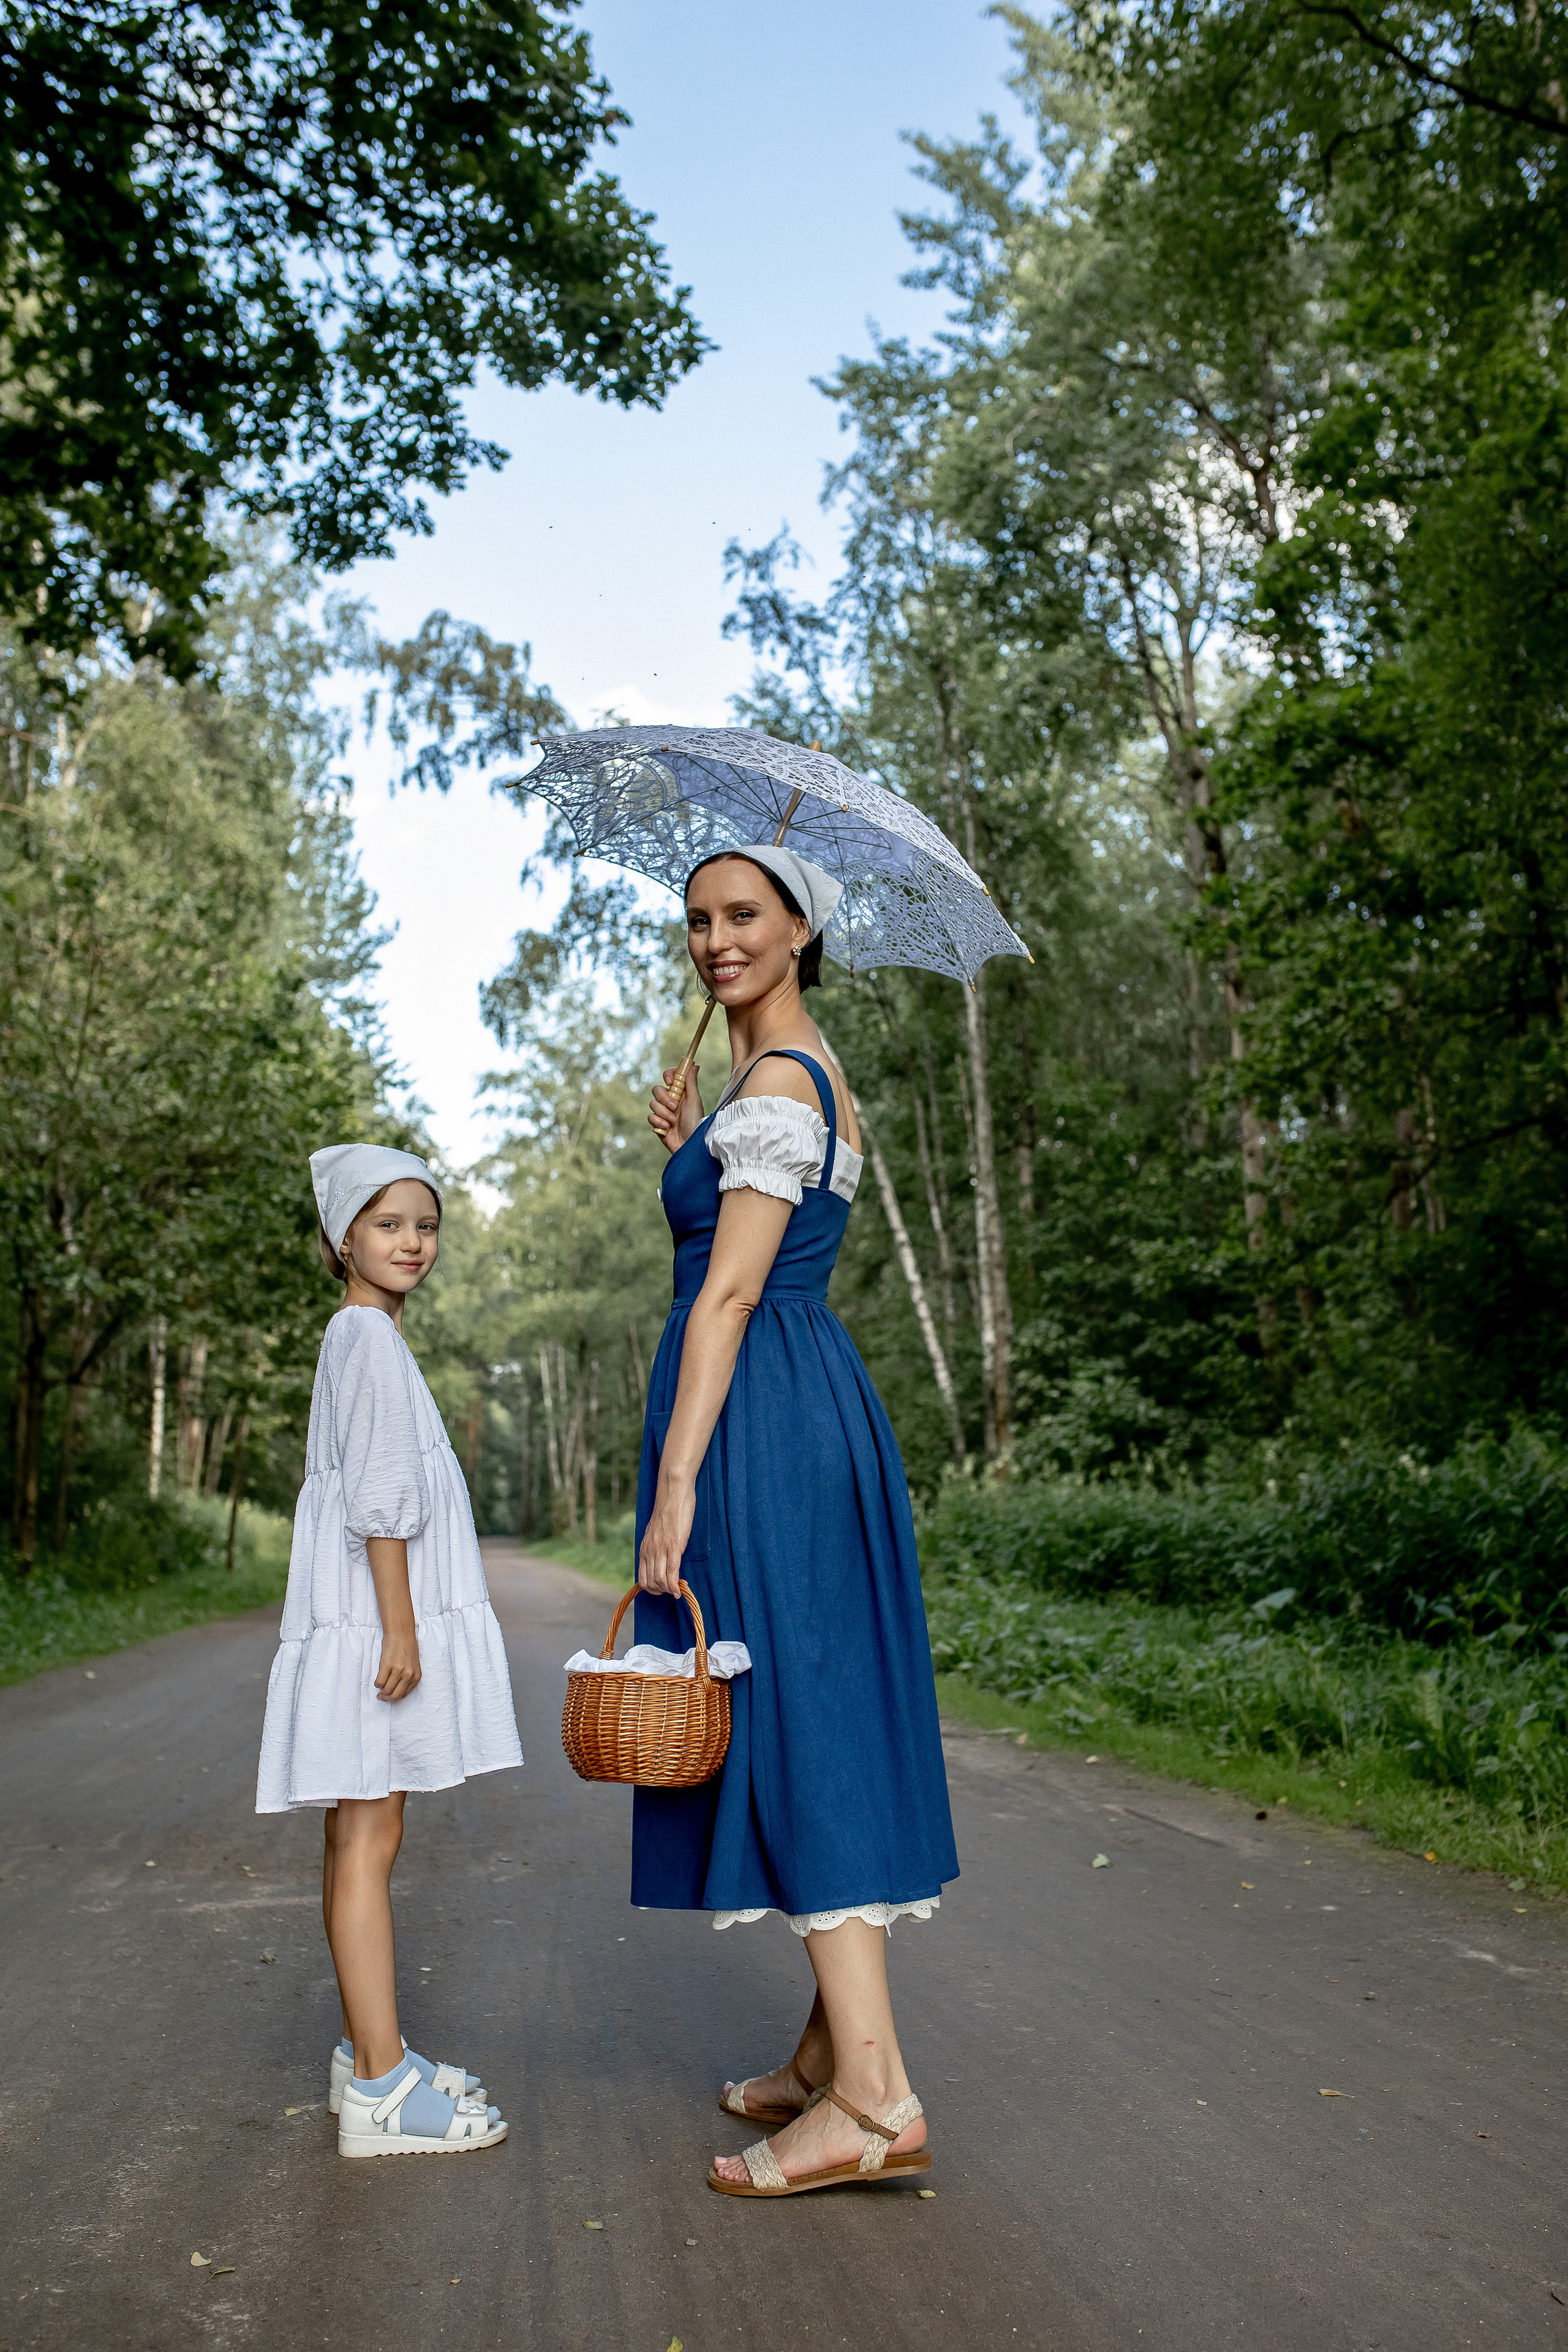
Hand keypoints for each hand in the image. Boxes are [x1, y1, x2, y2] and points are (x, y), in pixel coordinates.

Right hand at [374, 1624, 420, 1702]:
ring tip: (380, 1683)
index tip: (388, 1695)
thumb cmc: (406, 1648)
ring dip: (381, 1689)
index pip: (403, 1695)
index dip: (393, 1697)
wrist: (401, 1633)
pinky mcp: (387, 1665)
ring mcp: (398, 1671)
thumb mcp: (413, 1666)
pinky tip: (379, 1677)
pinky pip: (379, 1682)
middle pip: (395, 1696)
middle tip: (381, 1695)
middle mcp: (408, 1675)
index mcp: (416, 1676)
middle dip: (386, 1697)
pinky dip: (377, 1683)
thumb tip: (394, 1690)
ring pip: (386, 1690)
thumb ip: (407, 1678)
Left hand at [637, 1479, 694, 1595]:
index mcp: (644, 1548)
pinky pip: (672, 1571)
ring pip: (660, 1580)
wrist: (673, 1492)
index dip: (653, 1589)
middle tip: (674, 1589)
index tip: (665, 1588)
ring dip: (670, 1589)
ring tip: (679, 1587)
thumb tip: (661, 1559)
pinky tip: (680, 1589)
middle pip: (651, 1583)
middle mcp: (649, 1550)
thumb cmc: (668, 1511)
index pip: (642, 1579)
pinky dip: (675, 1584)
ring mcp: (661, 1548)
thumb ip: (655, 1546)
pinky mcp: (674, 1545)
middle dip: (663, 1591)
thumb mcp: (656, 1532)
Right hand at [648, 1063, 704, 1155]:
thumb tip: (694, 1065)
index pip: (670, 1077)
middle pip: (657, 1089)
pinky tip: (667, 1128)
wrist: (689, 1144)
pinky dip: (658, 1121)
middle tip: (674, 1107)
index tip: (671, 1082)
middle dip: (664, 1098)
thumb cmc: (695, 1123)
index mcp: (681, 1093)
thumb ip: (691, 1083)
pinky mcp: (657, 1123)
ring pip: (652, 1103)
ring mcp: (663, 1112)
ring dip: (663, 1112)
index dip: (668, 1076)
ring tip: (673, 1121)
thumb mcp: (694, 1101)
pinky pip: (650, 1117)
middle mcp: (671, 1101)